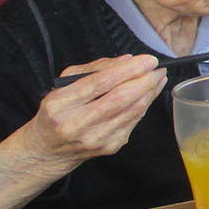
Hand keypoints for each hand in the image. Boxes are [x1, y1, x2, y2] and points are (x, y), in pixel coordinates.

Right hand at [23, 54, 166, 170]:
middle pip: (121, 99)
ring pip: (132, 110)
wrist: (49, 149)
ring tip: (158, 77)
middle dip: (145, 80)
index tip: (147, 60)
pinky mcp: (110, 146)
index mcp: (61, 104)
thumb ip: (94, 69)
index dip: (128, 70)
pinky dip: (144, 104)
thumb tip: (126, 60)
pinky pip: (134, 121)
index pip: (100, 83)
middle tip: (158, 68)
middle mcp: (77, 124)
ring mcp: (96, 138)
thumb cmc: (57, 111)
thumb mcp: (64, 84)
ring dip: (150, 91)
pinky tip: (149, 93)